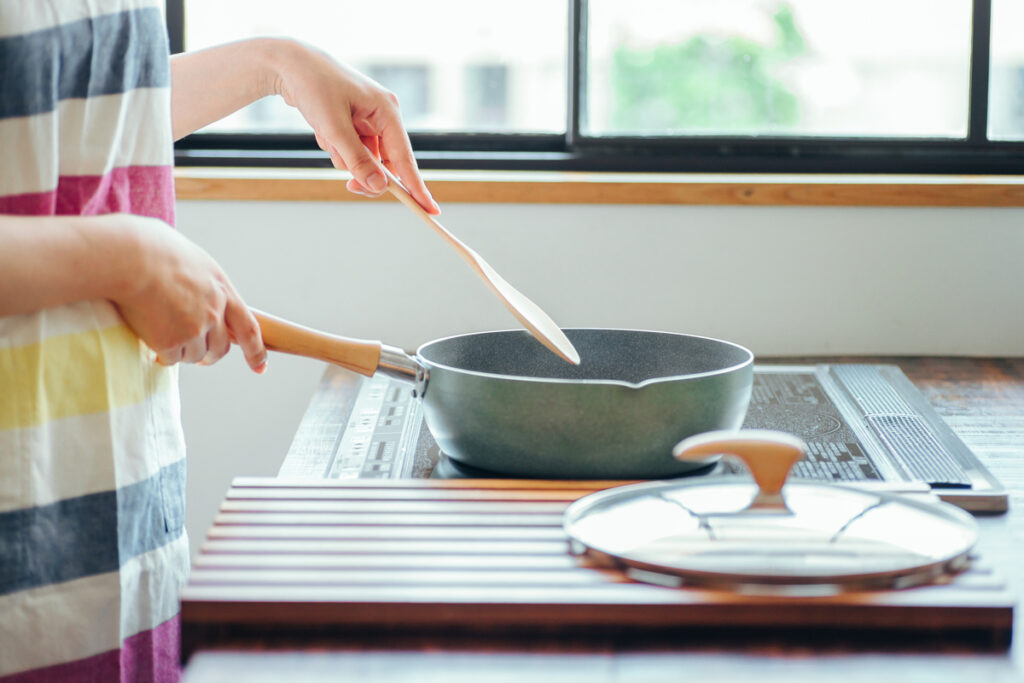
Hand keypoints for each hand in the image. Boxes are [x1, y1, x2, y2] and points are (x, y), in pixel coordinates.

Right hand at [111, 215, 266, 371]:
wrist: (129, 257)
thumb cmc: (152, 249)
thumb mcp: (191, 259)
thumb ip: (201, 281)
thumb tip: (195, 288)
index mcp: (222, 288)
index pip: (249, 327)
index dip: (256, 351)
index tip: (260, 367)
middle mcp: (214, 312)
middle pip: (221, 348)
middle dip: (211, 355)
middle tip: (200, 357)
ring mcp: (194, 328)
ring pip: (195, 355)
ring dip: (183, 351)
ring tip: (163, 333)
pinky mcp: (171, 341)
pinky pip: (171, 358)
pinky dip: (162, 353)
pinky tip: (151, 337)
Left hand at [270, 41, 439, 213]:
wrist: (289, 64)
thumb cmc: (313, 85)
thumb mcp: (334, 127)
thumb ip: (357, 160)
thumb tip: (379, 188)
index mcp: (387, 112)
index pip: (406, 158)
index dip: (417, 187)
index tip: (430, 211)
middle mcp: (383, 117)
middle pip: (385, 164)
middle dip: (363, 172)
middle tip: (349, 186)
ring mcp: (368, 122)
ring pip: (363, 160)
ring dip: (343, 157)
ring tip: (325, 135)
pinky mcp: (354, 125)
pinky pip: (350, 151)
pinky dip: (335, 148)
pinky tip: (322, 130)